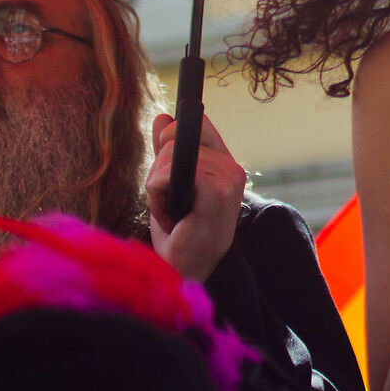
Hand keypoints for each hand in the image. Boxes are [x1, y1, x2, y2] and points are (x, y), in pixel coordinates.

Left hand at [149, 109, 243, 281]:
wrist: (186, 274)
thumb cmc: (179, 235)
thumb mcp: (168, 186)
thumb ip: (167, 152)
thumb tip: (162, 117)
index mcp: (225, 165)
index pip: (198, 124)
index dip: (174, 137)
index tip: (166, 169)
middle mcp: (232, 169)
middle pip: (175, 139)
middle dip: (158, 172)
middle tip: (170, 206)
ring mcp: (228, 179)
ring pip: (169, 157)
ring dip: (157, 188)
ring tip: (172, 216)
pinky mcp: (217, 192)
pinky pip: (169, 172)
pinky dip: (158, 195)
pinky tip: (172, 218)